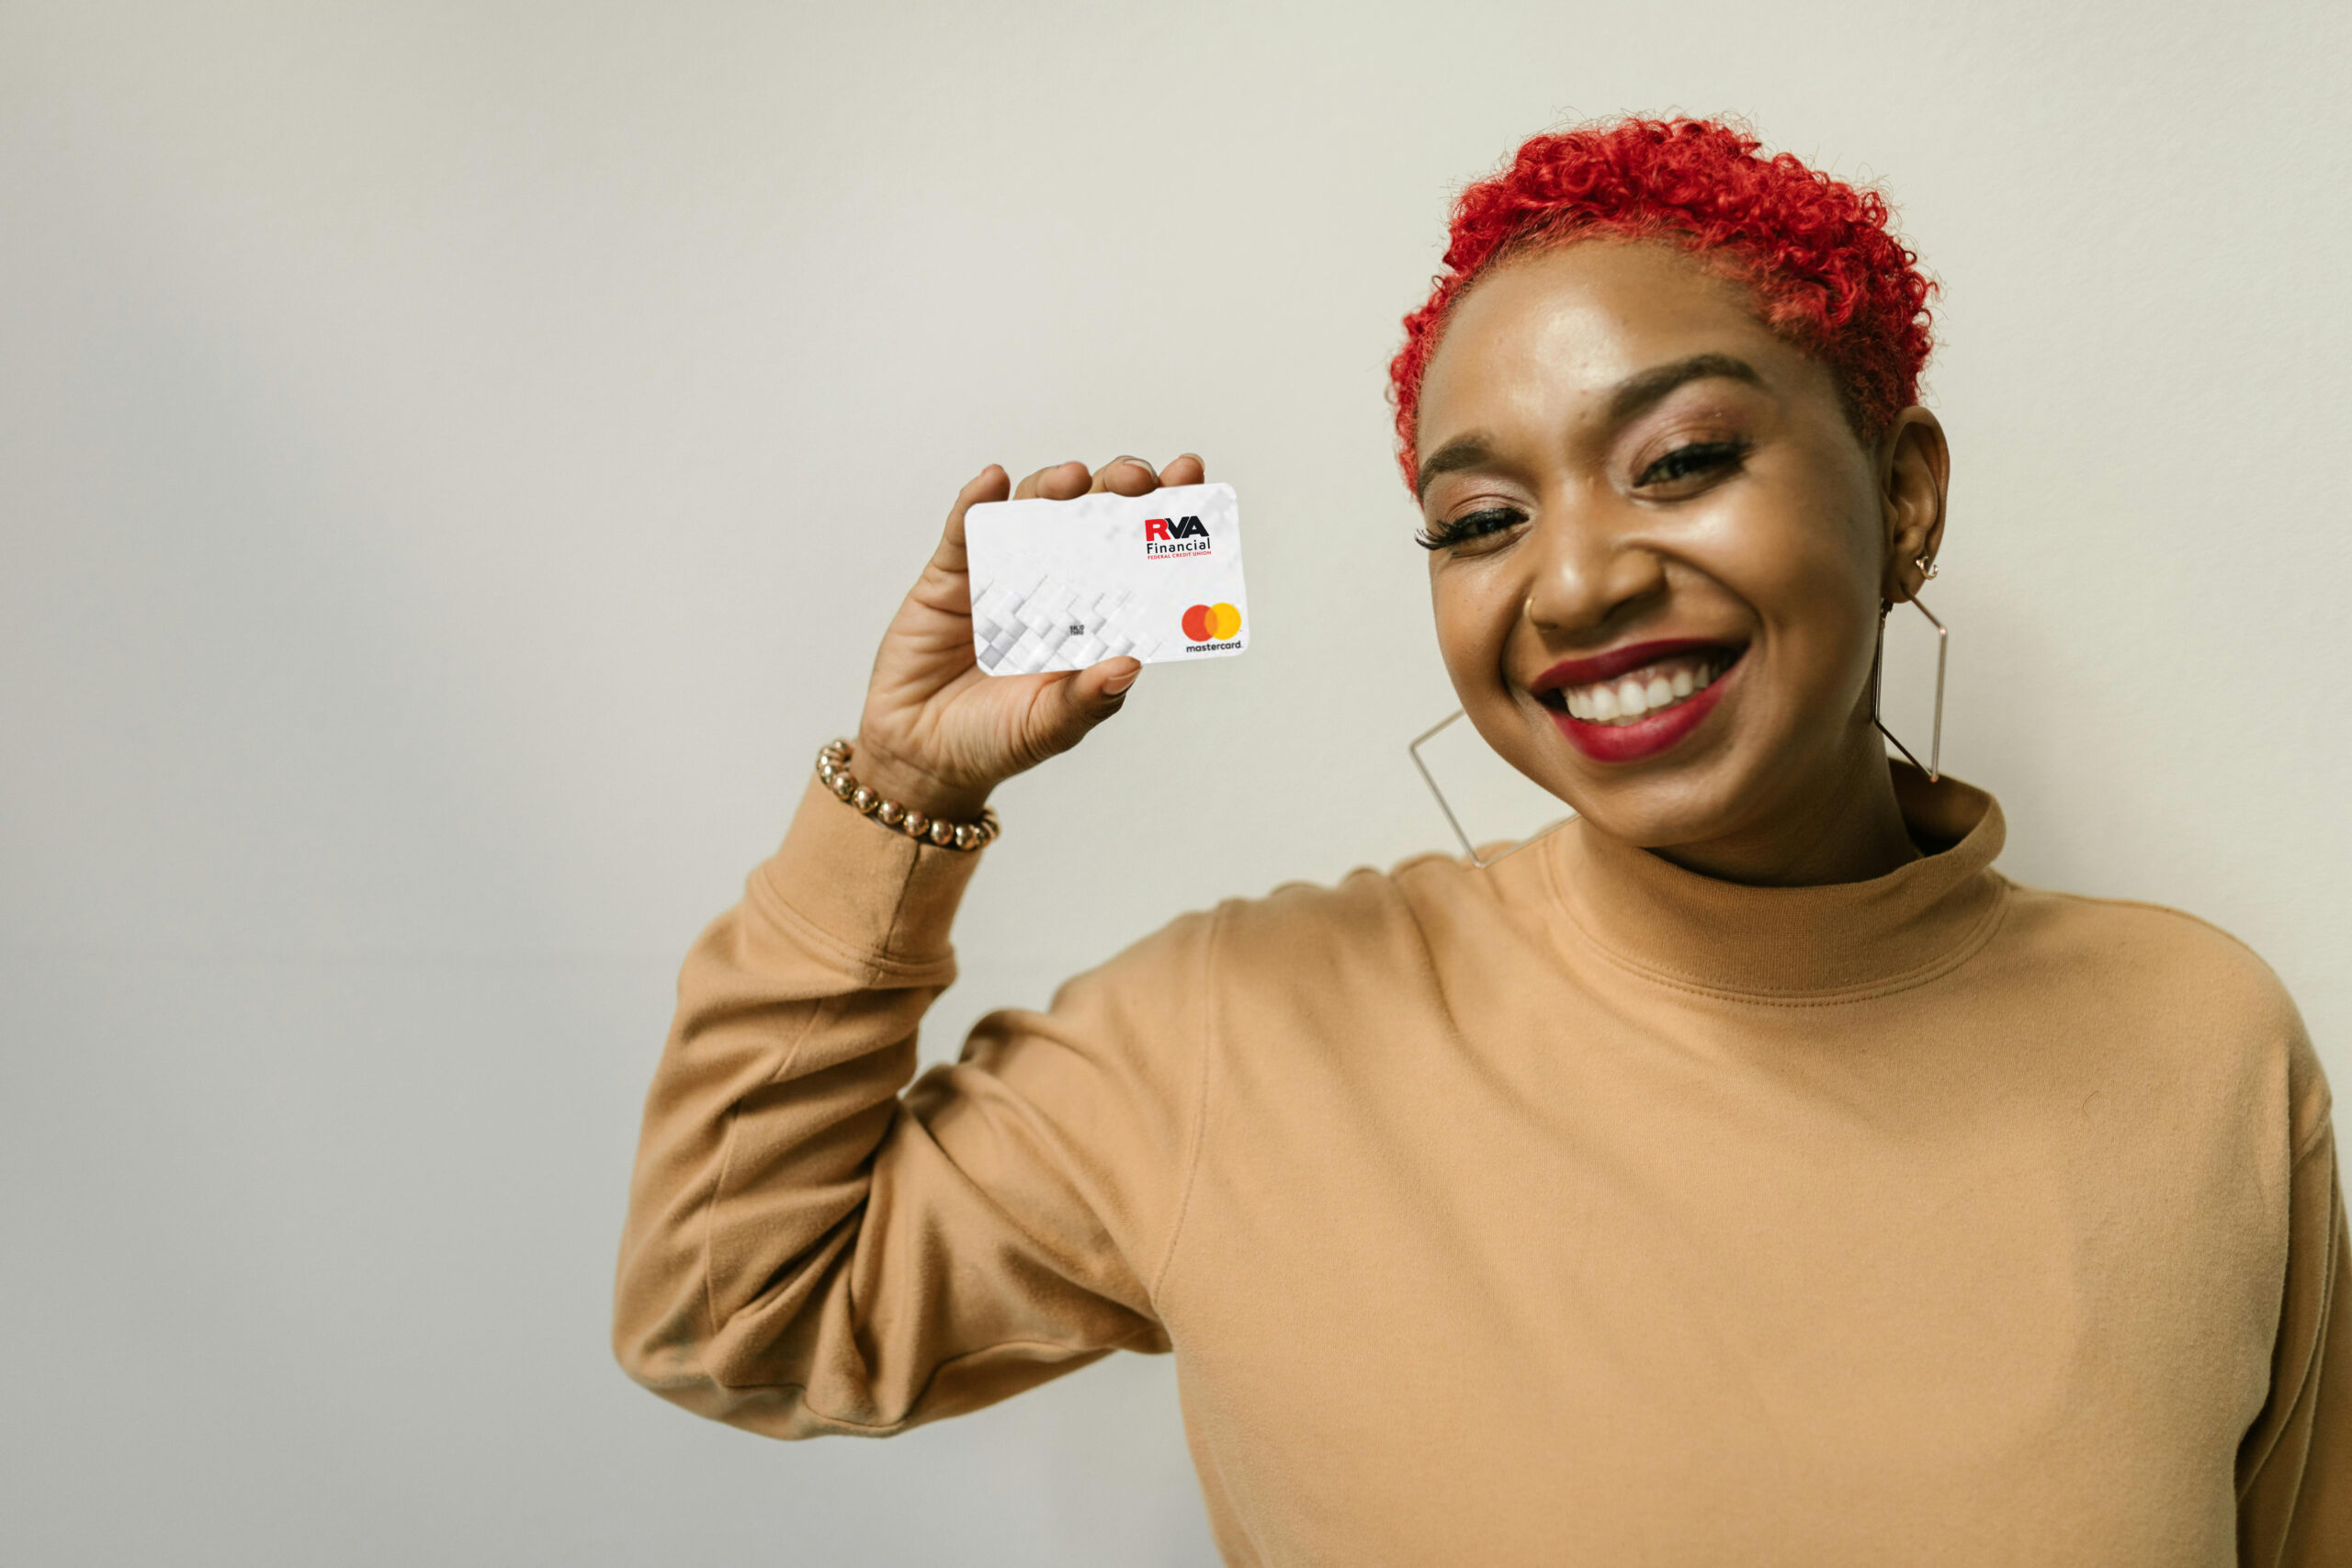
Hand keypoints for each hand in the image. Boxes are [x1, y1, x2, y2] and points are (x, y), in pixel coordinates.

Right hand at [854, 453, 1206, 821]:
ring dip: (1054, 487)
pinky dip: (977, 502)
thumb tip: (1130, 666)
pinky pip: (964, 529)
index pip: (1140, 556)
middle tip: (1136, 481)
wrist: (923, 756)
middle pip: (1094, 518)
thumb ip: (1088, 700)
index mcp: (1095, 617)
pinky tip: (992, 484)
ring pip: (1034, 511)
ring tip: (1072, 480)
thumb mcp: (1050, 727)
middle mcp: (1057, 585)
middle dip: (1119, 489)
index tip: (1191, 479)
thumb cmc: (996, 740)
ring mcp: (1003, 573)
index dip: (1166, 515)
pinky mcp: (951, 574)